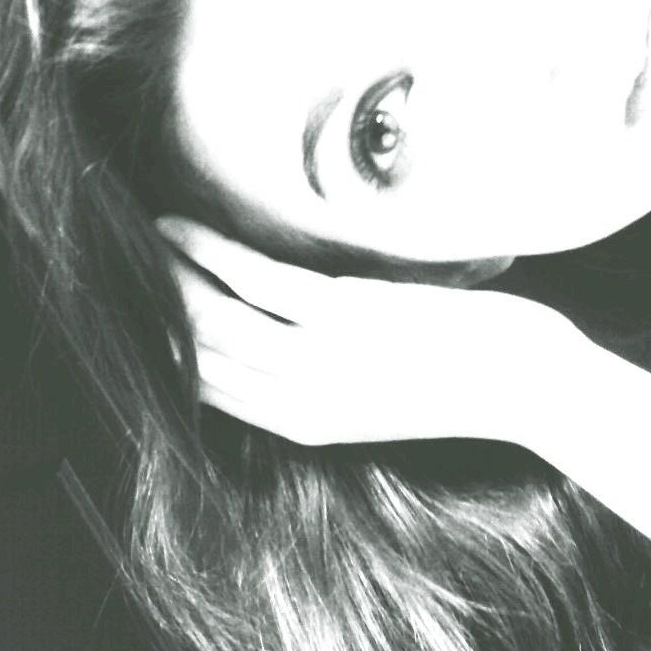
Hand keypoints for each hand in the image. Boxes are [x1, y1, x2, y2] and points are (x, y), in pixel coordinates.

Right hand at [157, 217, 587, 448]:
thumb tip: (278, 333)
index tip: (141, 311)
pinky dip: (204, 249)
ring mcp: (317, 358)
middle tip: (124, 264)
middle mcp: (297, 398)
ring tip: (141, 238)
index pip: (208, 387)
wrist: (527, 387)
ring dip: (165, 272)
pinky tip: (177, 227)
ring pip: (209, 314)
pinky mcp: (340, 316)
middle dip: (153, 307)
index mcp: (304, 423)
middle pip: (195, 351)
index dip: (165, 347)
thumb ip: (321, 375)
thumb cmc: (458, 382)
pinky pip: (250, 278)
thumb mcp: (376, 395)